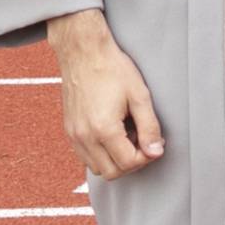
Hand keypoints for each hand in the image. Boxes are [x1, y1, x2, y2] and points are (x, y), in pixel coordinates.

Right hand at [46, 8, 162, 180]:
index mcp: (103, 129)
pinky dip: (102, 153)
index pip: (128, 163)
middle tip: (143, 140)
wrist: (83, 52)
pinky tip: (113, 132)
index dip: (147, 156)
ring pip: (97, 168)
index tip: (155, 141)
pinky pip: (85, 156)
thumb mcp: (140, 96)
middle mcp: (83, 137)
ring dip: (116, 160)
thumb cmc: (113, 69)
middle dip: (131, 162)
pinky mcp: (69, 130)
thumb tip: (155, 152)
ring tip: (128, 134)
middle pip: (111, 173)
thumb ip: (150, 127)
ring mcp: (73, 135)